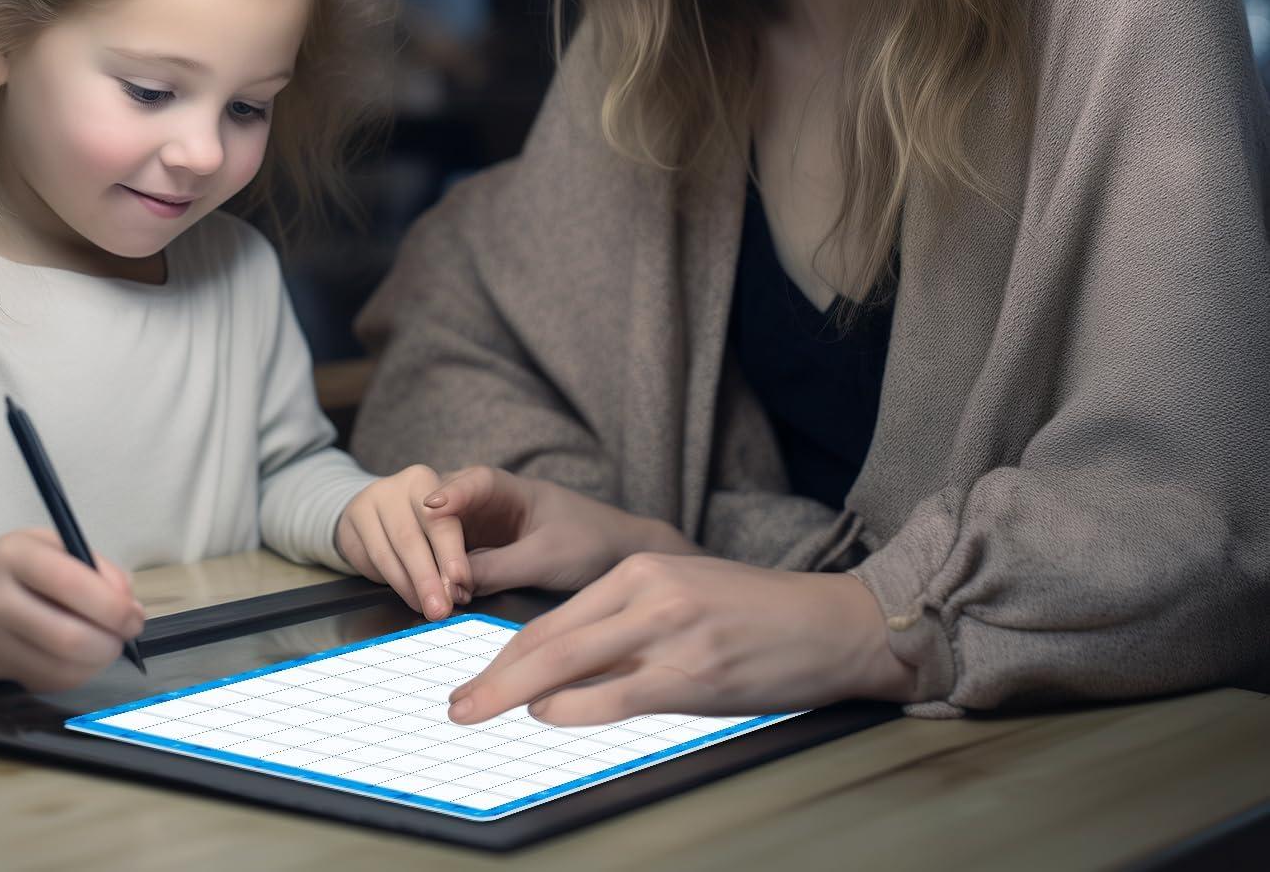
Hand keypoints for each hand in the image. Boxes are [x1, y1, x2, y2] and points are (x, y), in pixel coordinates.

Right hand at [0, 528, 145, 691]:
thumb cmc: (25, 568)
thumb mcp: (58, 547)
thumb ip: (98, 569)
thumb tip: (128, 605)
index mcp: (15, 556)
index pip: (69, 584)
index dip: (111, 606)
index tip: (134, 615)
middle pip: (65, 636)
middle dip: (109, 641)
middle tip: (126, 634)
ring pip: (58, 668)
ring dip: (97, 661)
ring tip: (107, 644)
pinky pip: (48, 683)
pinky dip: (77, 674)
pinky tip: (83, 657)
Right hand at [335, 465, 469, 620]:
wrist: (380, 507)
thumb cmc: (425, 520)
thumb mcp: (447, 524)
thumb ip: (454, 552)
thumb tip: (460, 590)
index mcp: (427, 479)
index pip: (442, 519)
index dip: (450, 550)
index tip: (460, 578)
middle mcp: (398, 484)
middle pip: (412, 538)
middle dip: (429, 579)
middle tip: (442, 609)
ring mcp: (372, 499)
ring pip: (389, 552)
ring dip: (410, 587)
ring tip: (428, 607)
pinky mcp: (354, 517)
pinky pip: (372, 558)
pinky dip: (393, 582)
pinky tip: (410, 595)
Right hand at [422, 466, 698, 594]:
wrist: (619, 560)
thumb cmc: (591, 542)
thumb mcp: (546, 556)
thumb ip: (499, 568)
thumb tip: (451, 586)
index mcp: (509, 488)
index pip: (473, 481)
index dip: (451, 493)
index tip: (430, 508)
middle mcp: (488, 506)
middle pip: (447, 511)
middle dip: (433, 540)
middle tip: (429, 575)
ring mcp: (482, 533)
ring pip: (445, 541)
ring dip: (434, 564)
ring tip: (431, 596)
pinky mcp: (481, 560)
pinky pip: (454, 566)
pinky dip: (444, 580)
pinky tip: (436, 600)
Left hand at [446, 553, 919, 726]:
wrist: (828, 623)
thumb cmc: (754, 617)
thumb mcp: (682, 598)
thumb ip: (627, 627)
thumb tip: (567, 678)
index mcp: (639, 569)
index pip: (554, 616)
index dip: (506, 652)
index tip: (476, 679)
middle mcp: (646, 591)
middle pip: (549, 638)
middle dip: (493, 675)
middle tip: (455, 705)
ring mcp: (668, 630)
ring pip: (569, 662)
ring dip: (513, 693)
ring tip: (479, 713)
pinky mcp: (693, 673)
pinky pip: (616, 693)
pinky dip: (573, 707)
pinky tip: (545, 715)